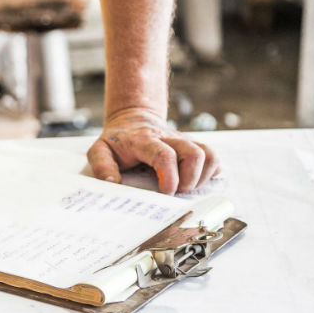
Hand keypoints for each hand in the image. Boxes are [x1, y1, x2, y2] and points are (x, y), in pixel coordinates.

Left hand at [87, 108, 219, 193]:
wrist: (132, 119)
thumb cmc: (117, 141)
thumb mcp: (99, 150)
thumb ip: (102, 166)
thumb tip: (112, 183)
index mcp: (144, 140)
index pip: (164, 155)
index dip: (170, 177)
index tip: (166, 193)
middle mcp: (169, 138)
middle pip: (194, 153)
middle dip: (189, 180)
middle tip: (175, 192)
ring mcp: (184, 141)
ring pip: (209, 154)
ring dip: (201, 177)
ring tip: (185, 187)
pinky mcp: (194, 146)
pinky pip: (213, 158)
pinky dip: (210, 172)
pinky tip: (194, 181)